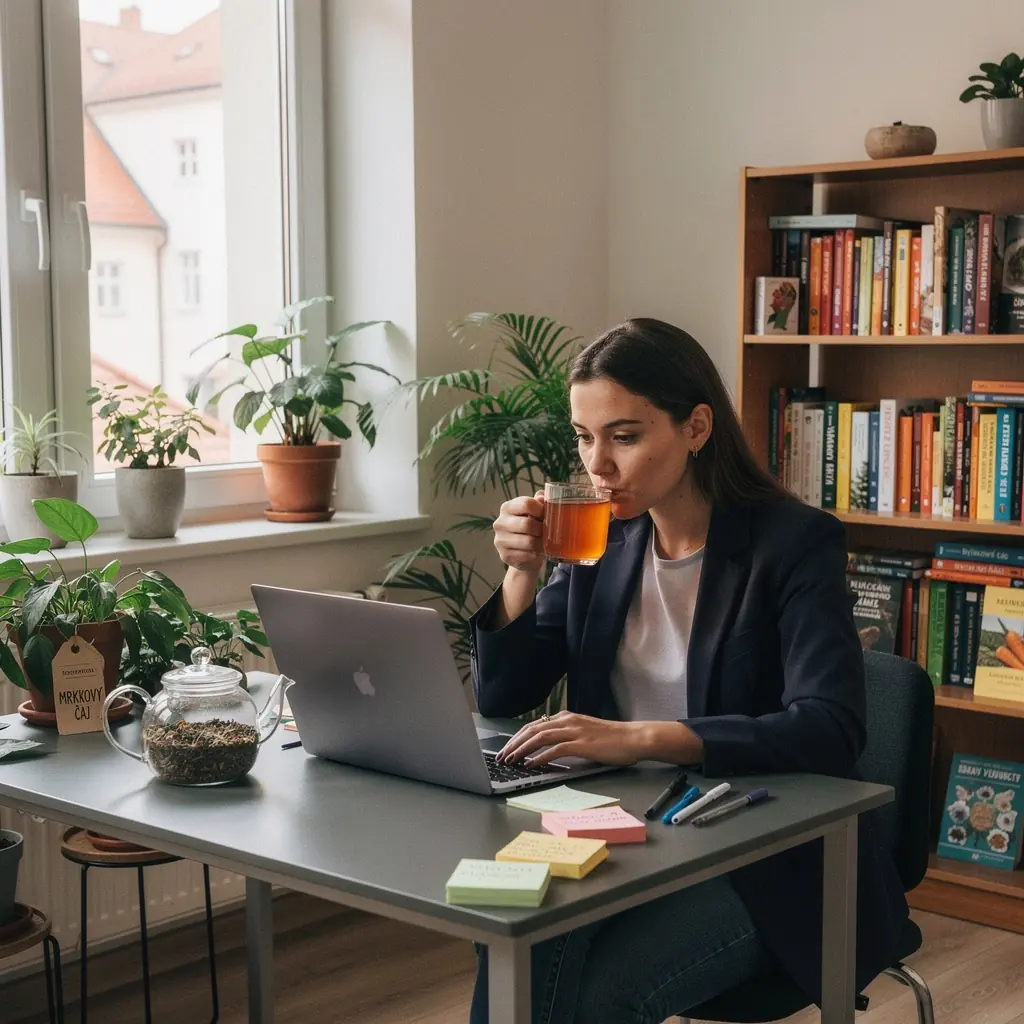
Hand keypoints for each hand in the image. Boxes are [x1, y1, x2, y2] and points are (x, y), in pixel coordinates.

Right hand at [493, 491, 545, 573]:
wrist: (523, 553)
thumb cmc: (531, 529)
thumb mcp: (535, 513)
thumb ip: (539, 502)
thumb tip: (542, 496)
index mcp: (507, 507)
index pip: (527, 504)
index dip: (541, 510)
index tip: (547, 515)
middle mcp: (500, 523)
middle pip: (527, 524)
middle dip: (542, 529)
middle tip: (548, 532)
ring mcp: (500, 540)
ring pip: (529, 541)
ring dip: (541, 543)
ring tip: (545, 543)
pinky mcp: (505, 555)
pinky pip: (527, 555)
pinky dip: (537, 555)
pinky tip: (538, 552)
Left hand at [498, 711, 646, 766]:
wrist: (634, 738)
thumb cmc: (613, 739)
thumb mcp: (584, 733)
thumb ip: (567, 737)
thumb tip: (546, 749)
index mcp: (566, 718)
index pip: (534, 725)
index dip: (517, 737)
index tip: (506, 748)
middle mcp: (567, 721)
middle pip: (532, 729)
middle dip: (513, 743)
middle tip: (501, 756)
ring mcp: (574, 731)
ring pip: (539, 737)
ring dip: (521, 749)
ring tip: (510, 760)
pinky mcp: (581, 744)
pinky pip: (554, 750)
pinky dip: (539, 757)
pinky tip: (530, 764)